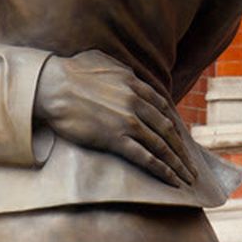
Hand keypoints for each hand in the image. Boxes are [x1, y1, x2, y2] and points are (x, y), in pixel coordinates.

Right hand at [34, 51, 196, 187]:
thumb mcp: (101, 60)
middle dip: (182, 149)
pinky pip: (146, 157)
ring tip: (187, 178)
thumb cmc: (69, 71)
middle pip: (167, 129)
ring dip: (177, 164)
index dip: (172, 124)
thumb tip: (128, 72)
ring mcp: (127, 121)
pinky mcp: (115, 139)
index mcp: (133, 83)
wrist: (51, 86)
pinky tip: (172, 180)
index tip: (179, 137)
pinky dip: (162, 170)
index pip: (161, 106)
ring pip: (161, 145)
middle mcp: (135, 102)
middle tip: (190, 165)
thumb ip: (120, 68)